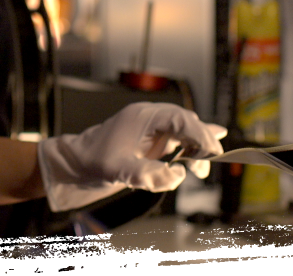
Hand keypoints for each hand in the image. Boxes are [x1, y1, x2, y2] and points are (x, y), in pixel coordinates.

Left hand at [37, 102, 226, 211]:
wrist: (79, 163)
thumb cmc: (95, 161)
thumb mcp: (119, 170)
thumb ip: (148, 174)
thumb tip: (177, 175)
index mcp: (143, 116)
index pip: (180, 119)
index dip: (200, 133)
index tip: (212, 151)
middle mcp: (151, 118)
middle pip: (186, 122)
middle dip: (201, 140)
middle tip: (210, 161)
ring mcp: (153, 129)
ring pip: (184, 131)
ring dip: (197, 148)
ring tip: (201, 170)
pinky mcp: (152, 141)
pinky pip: (178, 139)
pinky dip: (191, 147)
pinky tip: (208, 150)